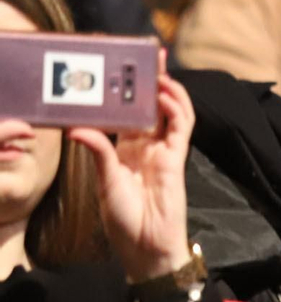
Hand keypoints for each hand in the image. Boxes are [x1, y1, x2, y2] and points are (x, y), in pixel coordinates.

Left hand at [67, 54, 193, 282]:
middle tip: (149, 55)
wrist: (146, 246)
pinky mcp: (177, 159)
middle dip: (152, 80)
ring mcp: (164, 151)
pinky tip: (167, 96)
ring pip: (170, 112)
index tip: (122, 68)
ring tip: (158, 71)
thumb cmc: (123, 219)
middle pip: (152, 105)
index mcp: (126, 150)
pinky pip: (181, 129)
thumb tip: (78, 128)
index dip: (126, 90)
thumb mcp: (104, 183)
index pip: (127, 112)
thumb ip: (98, 153)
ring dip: (167, 90)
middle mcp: (146, 146)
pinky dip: (177, 110)